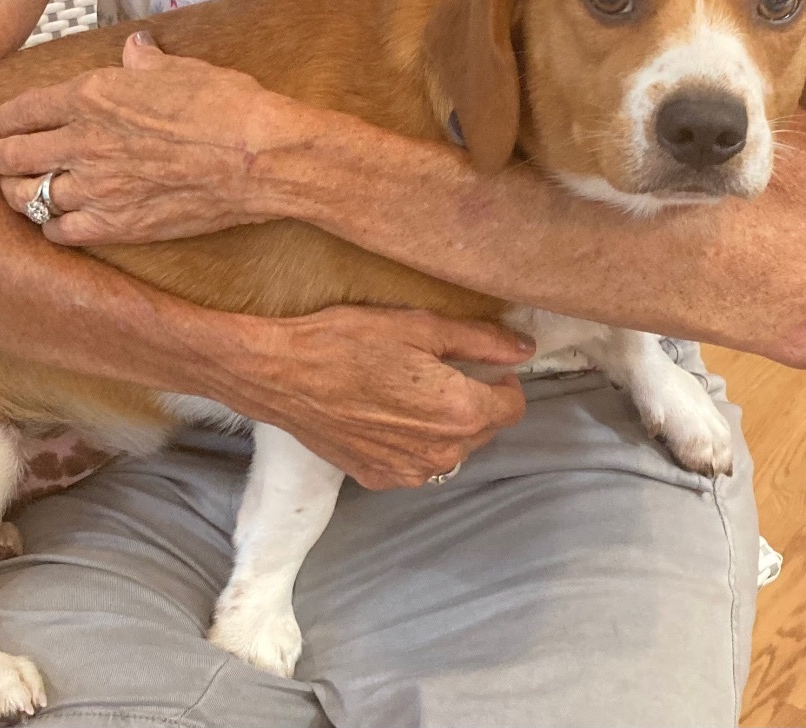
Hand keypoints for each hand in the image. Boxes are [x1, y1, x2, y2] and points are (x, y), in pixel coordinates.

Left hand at [0, 32, 302, 244]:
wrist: (256, 158)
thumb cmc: (225, 108)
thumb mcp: (181, 69)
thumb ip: (144, 62)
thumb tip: (135, 47)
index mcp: (89, 96)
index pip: (19, 110)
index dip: (6, 120)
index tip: (6, 126)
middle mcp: (82, 143)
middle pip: (11, 155)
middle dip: (2, 157)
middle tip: (5, 160)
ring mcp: (97, 188)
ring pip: (28, 197)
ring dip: (22, 194)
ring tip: (25, 193)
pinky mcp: (118, 225)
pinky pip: (61, 232)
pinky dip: (54, 228)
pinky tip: (61, 222)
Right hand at [230, 306, 531, 489]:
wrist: (281, 374)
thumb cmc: (345, 342)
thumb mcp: (418, 326)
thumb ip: (480, 340)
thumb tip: (524, 349)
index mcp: (459, 411)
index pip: (512, 407)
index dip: (505, 382)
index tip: (485, 365)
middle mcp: (440, 452)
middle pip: (484, 430)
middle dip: (475, 402)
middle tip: (441, 370)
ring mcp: (408, 471)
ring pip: (451, 450)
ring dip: (445, 425)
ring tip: (410, 392)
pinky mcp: (377, 478)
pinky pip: (415, 463)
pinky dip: (412, 442)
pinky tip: (385, 414)